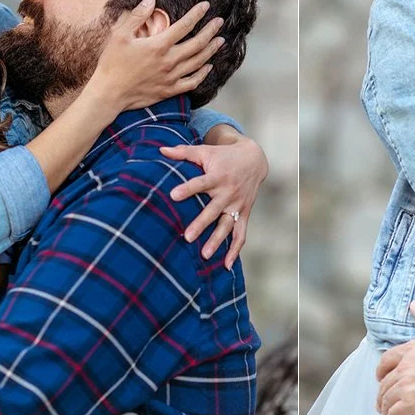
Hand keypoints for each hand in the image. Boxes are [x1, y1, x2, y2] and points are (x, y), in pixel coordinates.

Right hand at [86, 0, 224, 112]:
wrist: (108, 93)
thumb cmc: (112, 62)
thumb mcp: (120, 34)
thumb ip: (137, 15)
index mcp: (158, 45)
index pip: (185, 25)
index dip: (197, 14)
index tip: (206, 6)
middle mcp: (169, 61)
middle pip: (197, 43)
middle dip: (211, 31)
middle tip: (220, 22)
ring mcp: (171, 77)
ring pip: (198, 62)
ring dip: (211, 50)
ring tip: (220, 41)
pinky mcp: (169, 90)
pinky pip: (192, 82)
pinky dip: (203, 74)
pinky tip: (208, 67)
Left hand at [160, 133, 267, 267]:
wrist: (254, 159)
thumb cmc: (223, 155)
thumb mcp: (205, 151)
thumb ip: (183, 152)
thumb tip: (161, 149)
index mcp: (217, 176)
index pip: (200, 183)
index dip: (187, 188)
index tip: (173, 195)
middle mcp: (228, 191)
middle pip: (213, 209)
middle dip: (201, 223)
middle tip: (187, 237)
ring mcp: (237, 204)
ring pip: (227, 225)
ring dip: (217, 240)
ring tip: (205, 255)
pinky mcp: (244, 213)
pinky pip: (241, 234)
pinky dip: (236, 250)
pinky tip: (227, 265)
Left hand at [375, 302, 414, 414]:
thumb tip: (414, 304)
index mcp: (411, 349)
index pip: (387, 360)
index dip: (381, 369)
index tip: (379, 376)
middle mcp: (405, 367)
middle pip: (385, 382)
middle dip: (382, 392)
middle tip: (381, 400)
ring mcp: (408, 386)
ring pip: (387, 398)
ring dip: (384, 407)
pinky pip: (395, 413)